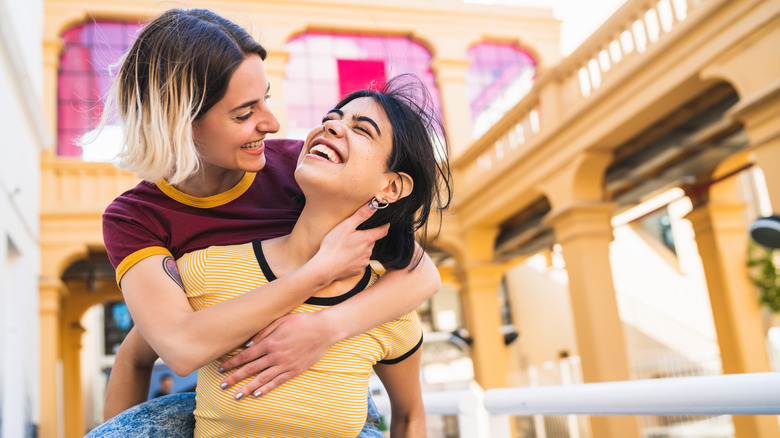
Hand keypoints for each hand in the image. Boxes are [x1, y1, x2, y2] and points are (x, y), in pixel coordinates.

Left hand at [217, 312, 337, 398]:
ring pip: (262, 379)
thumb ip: (263, 332)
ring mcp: (286, 364)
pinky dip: (267, 388)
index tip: (221, 369)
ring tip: (236, 395)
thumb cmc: (301, 322)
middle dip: (235, 378)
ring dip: (247, 388)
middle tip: (222, 386)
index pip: (246, 355)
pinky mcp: (295, 370)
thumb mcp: (280, 320)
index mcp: (270, 342)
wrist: (324, 329)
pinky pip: (278, 382)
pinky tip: (257, 394)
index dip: (232, 363)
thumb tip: (247, 344)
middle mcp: (276, 355)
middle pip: (250, 369)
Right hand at [314, 202, 388, 281]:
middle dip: (366, 237)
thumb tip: (375, 205)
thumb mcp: (346, 226)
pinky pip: (359, 262)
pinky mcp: (357, 270)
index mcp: (367, 239)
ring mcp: (363, 262)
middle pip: (372, 241)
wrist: (325, 268)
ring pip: (366, 252)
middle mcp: (368, 252)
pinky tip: (345, 257)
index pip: (383, 230)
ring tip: (347, 246)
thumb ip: (361, 214)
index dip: (384, 225)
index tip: (384, 223)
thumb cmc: (334, 245)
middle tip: (355, 234)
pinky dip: (354, 258)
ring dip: (360, 248)